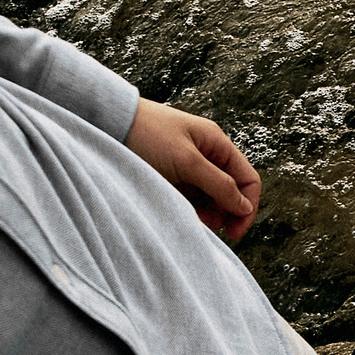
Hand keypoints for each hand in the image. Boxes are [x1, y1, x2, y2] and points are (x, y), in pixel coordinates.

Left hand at [125, 98, 261, 240]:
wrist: (107, 122)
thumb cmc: (147, 134)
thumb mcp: (188, 161)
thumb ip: (219, 185)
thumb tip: (244, 207)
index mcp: (217, 144)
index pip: (247, 179)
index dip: (247, 206)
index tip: (235, 231)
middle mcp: (206, 155)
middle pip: (231, 191)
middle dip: (226, 212)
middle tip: (212, 228)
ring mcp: (188, 166)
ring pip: (210, 197)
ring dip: (208, 212)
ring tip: (193, 220)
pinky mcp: (171, 176)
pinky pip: (190, 198)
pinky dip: (190, 209)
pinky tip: (180, 213)